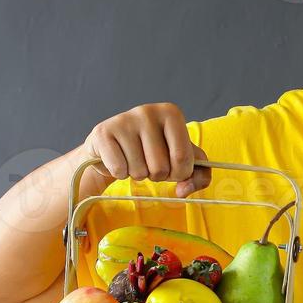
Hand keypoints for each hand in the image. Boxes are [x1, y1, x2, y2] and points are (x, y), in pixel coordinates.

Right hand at [84, 102, 209, 196]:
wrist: (116, 147)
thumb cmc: (154, 152)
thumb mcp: (183, 161)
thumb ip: (199, 176)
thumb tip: (183, 190)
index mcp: (171, 113)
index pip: (183, 158)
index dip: (179, 174)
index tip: (172, 168)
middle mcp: (148, 111)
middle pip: (160, 167)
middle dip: (157, 175)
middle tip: (149, 163)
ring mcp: (124, 120)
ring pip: (139, 171)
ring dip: (138, 174)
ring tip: (134, 160)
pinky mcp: (103, 132)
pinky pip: (119, 169)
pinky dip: (120, 173)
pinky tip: (119, 159)